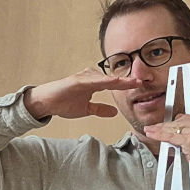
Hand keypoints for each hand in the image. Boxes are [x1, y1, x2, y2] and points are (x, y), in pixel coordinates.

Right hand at [24, 69, 139, 120]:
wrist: (46, 103)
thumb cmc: (63, 103)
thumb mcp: (86, 109)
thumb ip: (100, 109)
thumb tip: (114, 112)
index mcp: (94, 84)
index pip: (115, 84)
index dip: (128, 85)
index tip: (142, 85)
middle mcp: (91, 78)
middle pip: (113, 78)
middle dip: (127, 80)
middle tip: (143, 80)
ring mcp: (84, 78)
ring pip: (106, 78)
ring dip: (119, 80)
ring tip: (132, 82)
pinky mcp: (77, 80)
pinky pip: (93, 80)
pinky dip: (104, 81)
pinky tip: (113, 82)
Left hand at [143, 115, 189, 189]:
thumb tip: (177, 130)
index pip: (187, 117)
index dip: (173, 121)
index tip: (164, 123)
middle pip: (178, 121)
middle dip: (164, 125)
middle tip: (153, 127)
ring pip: (173, 128)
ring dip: (159, 130)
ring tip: (150, 130)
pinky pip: (171, 136)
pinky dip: (160, 136)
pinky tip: (153, 134)